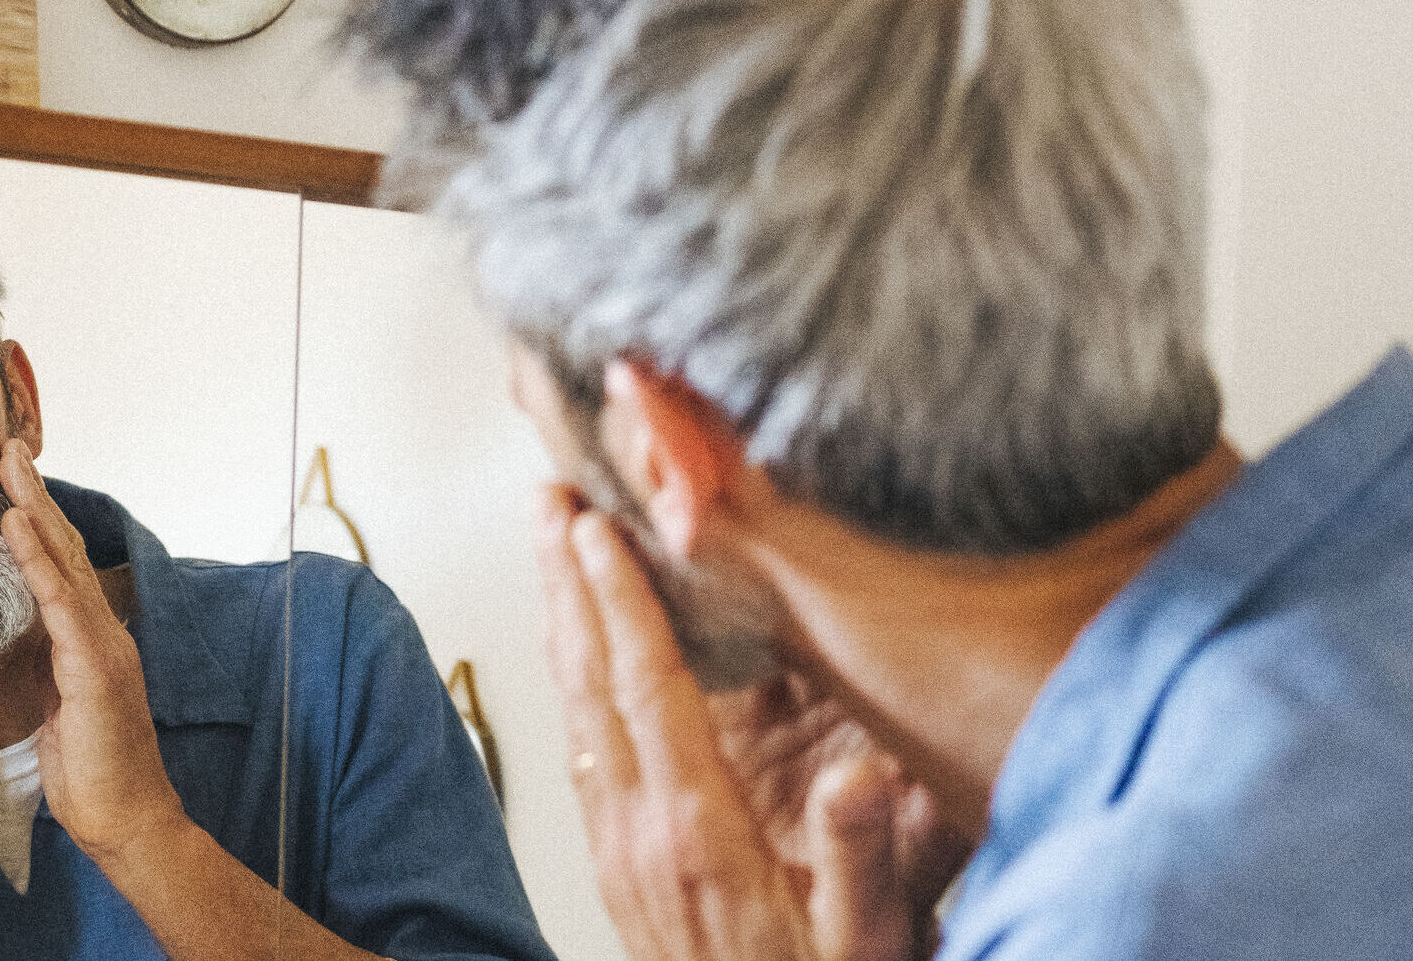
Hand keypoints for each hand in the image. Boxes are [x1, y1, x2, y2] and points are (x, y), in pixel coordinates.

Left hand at [0, 439, 185, 863]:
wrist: (127, 820)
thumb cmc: (91, 774)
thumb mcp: (58, 708)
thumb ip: (45, 667)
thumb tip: (18, 641)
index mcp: (88, 641)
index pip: (58, 568)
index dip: (34, 520)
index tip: (7, 478)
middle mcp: (101, 631)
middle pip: (64, 549)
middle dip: (35, 494)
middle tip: (8, 445)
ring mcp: (103, 644)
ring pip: (65, 561)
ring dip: (35, 506)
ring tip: (9, 462)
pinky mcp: (95, 666)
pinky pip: (60, 601)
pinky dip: (36, 557)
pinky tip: (15, 522)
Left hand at [538, 485, 961, 960]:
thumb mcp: (865, 940)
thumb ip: (863, 858)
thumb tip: (861, 773)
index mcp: (696, 833)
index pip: (647, 690)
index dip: (620, 602)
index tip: (597, 527)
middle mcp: (639, 832)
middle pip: (589, 681)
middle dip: (568, 581)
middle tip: (547, 496)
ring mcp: (618, 846)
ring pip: (577, 707)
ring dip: (562, 618)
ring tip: (550, 542)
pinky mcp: (618, 861)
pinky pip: (585, 745)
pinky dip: (575, 675)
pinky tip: (579, 647)